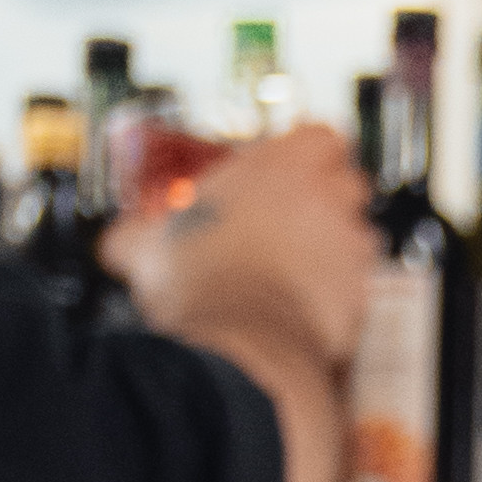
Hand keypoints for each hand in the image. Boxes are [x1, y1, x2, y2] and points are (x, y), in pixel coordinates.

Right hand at [106, 124, 374, 369]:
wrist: (241, 345)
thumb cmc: (200, 285)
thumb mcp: (147, 247)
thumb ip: (140, 232)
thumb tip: (121, 240)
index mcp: (281, 168)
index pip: (321, 136)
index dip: (307, 154)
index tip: (287, 170)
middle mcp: (326, 199)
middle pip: (347, 182)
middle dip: (325, 198)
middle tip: (289, 219)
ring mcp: (348, 246)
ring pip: (356, 234)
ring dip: (332, 246)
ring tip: (292, 268)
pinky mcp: (360, 293)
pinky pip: (358, 284)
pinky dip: (337, 291)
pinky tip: (302, 305)